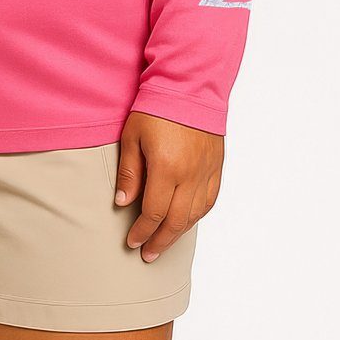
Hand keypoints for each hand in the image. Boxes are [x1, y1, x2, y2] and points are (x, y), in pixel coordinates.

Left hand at [113, 110, 222, 261]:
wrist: (188, 85)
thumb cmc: (155, 108)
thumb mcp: (132, 136)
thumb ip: (130, 172)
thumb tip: (122, 203)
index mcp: (167, 168)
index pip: (154, 212)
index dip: (142, 231)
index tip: (132, 242)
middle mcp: (190, 175)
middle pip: (176, 221)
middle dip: (160, 241)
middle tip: (148, 254)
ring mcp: (206, 171)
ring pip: (195, 214)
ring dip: (179, 233)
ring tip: (165, 242)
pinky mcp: (216, 166)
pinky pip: (210, 200)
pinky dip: (198, 215)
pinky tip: (187, 221)